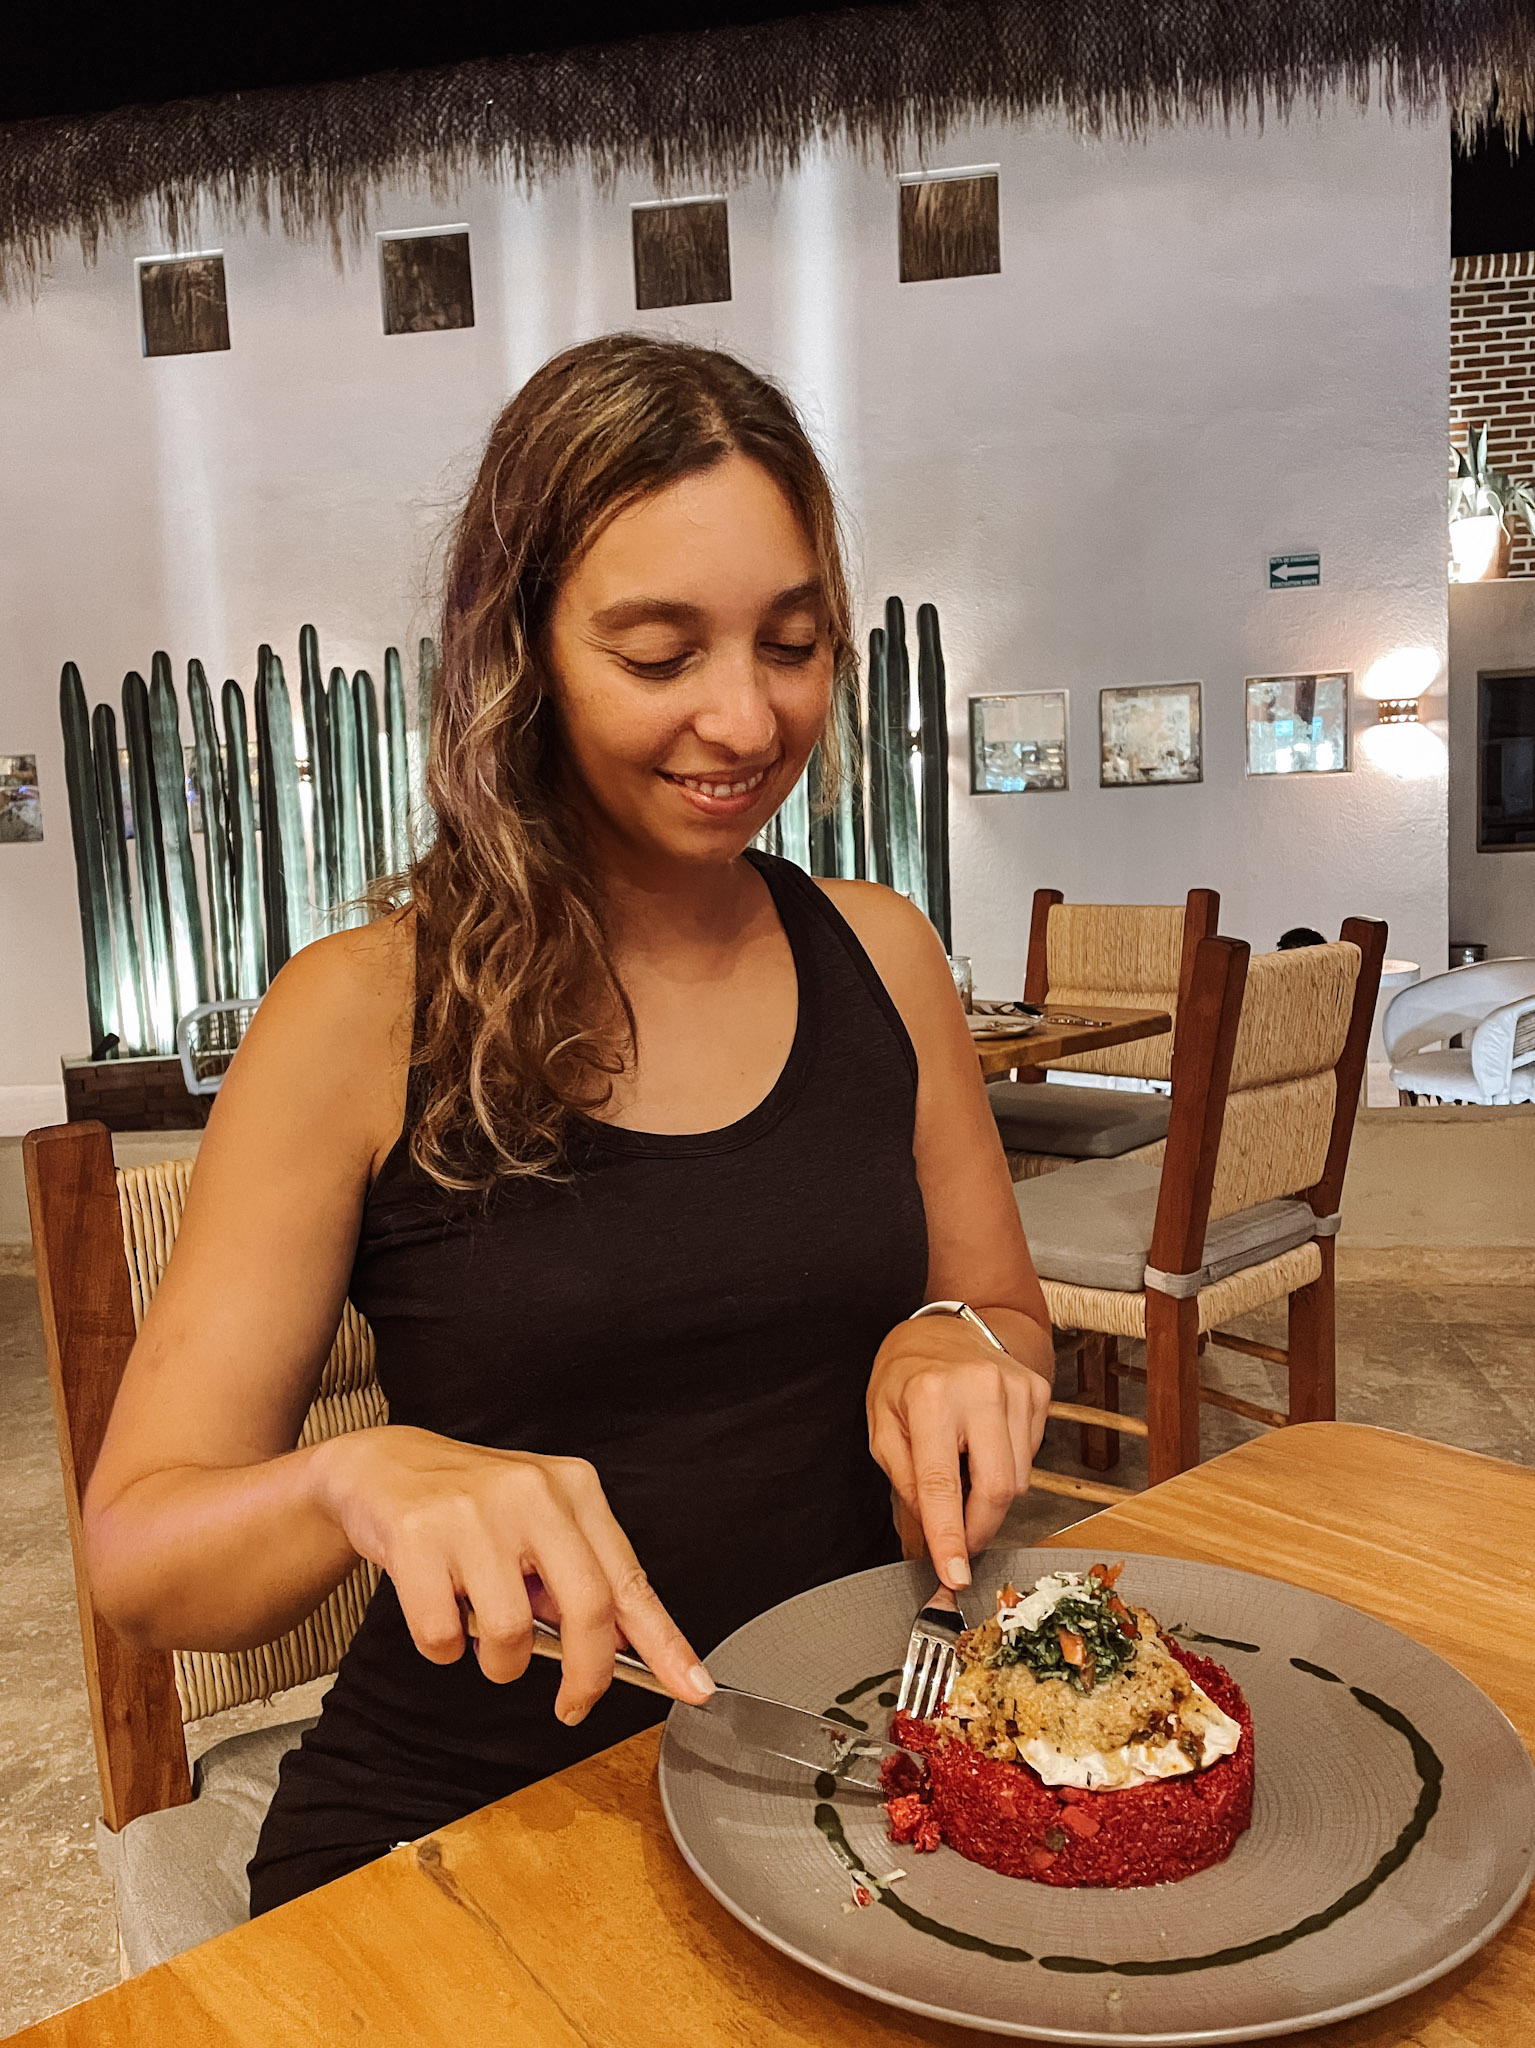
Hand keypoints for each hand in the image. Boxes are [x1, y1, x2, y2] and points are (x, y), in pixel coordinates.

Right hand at [312, 1426, 713, 1722]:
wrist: (382, 1467)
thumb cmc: (469, 1506)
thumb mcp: (537, 1523)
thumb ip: (576, 1578)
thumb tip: (616, 1653)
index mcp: (574, 1488)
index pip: (630, 1579)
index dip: (665, 1642)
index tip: (693, 1687)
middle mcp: (532, 1492)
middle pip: (588, 1608)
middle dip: (585, 1676)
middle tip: (571, 1706)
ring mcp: (475, 1512)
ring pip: (511, 1633)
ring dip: (498, 1662)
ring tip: (482, 1637)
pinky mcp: (419, 1535)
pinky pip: (444, 1635)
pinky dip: (442, 1647)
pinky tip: (438, 1613)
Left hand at [867, 1315, 1051, 1591]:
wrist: (946, 1326)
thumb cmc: (906, 1375)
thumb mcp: (882, 1425)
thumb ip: (904, 1481)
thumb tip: (930, 1535)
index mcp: (930, 1397)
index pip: (941, 1484)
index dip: (949, 1536)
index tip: (954, 1575)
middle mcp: (979, 1389)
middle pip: (997, 1489)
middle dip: (979, 1529)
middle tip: (960, 1544)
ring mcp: (1016, 1388)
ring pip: (1018, 1480)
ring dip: (991, 1497)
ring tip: (964, 1471)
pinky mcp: (1038, 1393)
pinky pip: (1030, 1458)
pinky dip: (1007, 1469)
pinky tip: (984, 1446)